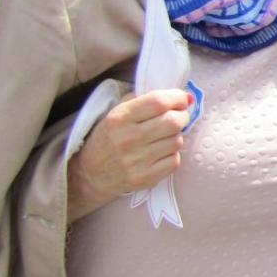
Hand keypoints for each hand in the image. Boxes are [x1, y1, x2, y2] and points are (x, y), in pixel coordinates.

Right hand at [69, 88, 193, 218]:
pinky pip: (175, 161)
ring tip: (163, 138)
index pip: (158, 102)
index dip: (177, 98)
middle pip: (173, 122)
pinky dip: (172, 155)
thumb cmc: (109, 138)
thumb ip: (144, 99)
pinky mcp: (145, 179)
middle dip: (182, 116)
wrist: (91, 175)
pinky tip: (159, 154)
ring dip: (175, 137)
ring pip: (177, 141)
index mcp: (119, 118)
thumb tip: (185, 97)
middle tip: (179, 117)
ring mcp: (136, 161)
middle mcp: (127, 139)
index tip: (182, 99)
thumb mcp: (116, 113)